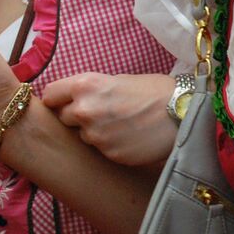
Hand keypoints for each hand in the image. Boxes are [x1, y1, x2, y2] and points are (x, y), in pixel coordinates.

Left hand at [40, 73, 176, 164]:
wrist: (183, 112)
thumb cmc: (156, 91)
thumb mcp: (120, 80)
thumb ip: (94, 90)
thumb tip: (77, 99)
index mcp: (86, 85)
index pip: (50, 95)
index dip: (59, 98)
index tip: (66, 101)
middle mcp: (84, 110)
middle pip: (62, 118)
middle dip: (76, 117)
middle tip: (100, 113)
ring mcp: (95, 135)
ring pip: (82, 136)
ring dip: (94, 132)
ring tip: (120, 125)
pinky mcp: (109, 154)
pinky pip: (101, 149)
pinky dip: (110, 144)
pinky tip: (129, 137)